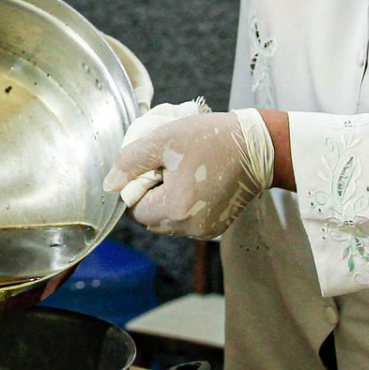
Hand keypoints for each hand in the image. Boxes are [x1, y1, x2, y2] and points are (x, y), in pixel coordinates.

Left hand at [104, 104, 274, 238]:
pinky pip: (186, 222)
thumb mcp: (164, 139)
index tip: (157, 165)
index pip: (135, 209)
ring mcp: (205, 231)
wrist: (259, 148)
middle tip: (170, 168)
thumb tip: (109, 185)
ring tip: (186, 174)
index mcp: (175, 208)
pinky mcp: (217, 228)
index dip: (138, 186)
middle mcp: (190, 228)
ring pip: (167, 221)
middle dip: (152, 196)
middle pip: (150, 219)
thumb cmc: (212, 139)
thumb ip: (131, 161)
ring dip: (167, 201)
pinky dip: (185, 206)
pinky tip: (198, 183)